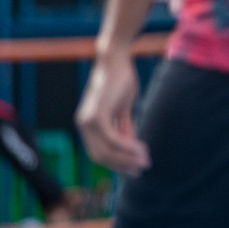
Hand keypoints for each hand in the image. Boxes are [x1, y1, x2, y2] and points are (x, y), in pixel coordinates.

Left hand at [76, 48, 149, 175]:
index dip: (117, 163)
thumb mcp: (123, 108)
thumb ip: (124, 127)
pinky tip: (141, 149)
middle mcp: (83, 125)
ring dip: (126, 158)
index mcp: (87, 124)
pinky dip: (127, 147)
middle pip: (100, 156)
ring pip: (106, 151)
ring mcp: (87, 121)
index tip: (135, 168)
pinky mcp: (96, 116)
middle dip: (122, 165)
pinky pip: (112, 139)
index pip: (99, 152)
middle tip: (142, 168)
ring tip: (145, 160)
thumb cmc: (120, 79)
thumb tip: (131, 146)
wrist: (115, 58)